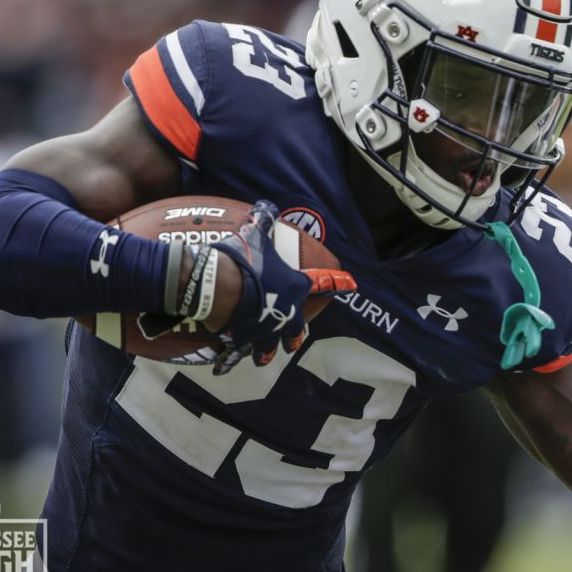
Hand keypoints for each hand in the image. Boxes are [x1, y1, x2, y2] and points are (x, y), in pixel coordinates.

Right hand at [208, 200, 353, 373]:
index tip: (352, 284)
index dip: (339, 283)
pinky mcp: (245, 340)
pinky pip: (239, 352)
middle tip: (294, 341)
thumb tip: (266, 204)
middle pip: (297, 329)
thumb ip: (262, 221)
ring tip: (265, 357)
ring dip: (268, 351)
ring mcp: (267, 330)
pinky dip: (232, 358)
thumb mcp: (255, 235)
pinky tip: (224, 367)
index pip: (323, 284)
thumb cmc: (242, 260)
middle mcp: (287, 313)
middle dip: (295, 336)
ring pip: (271, 346)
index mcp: (295, 287)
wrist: (218, 286)